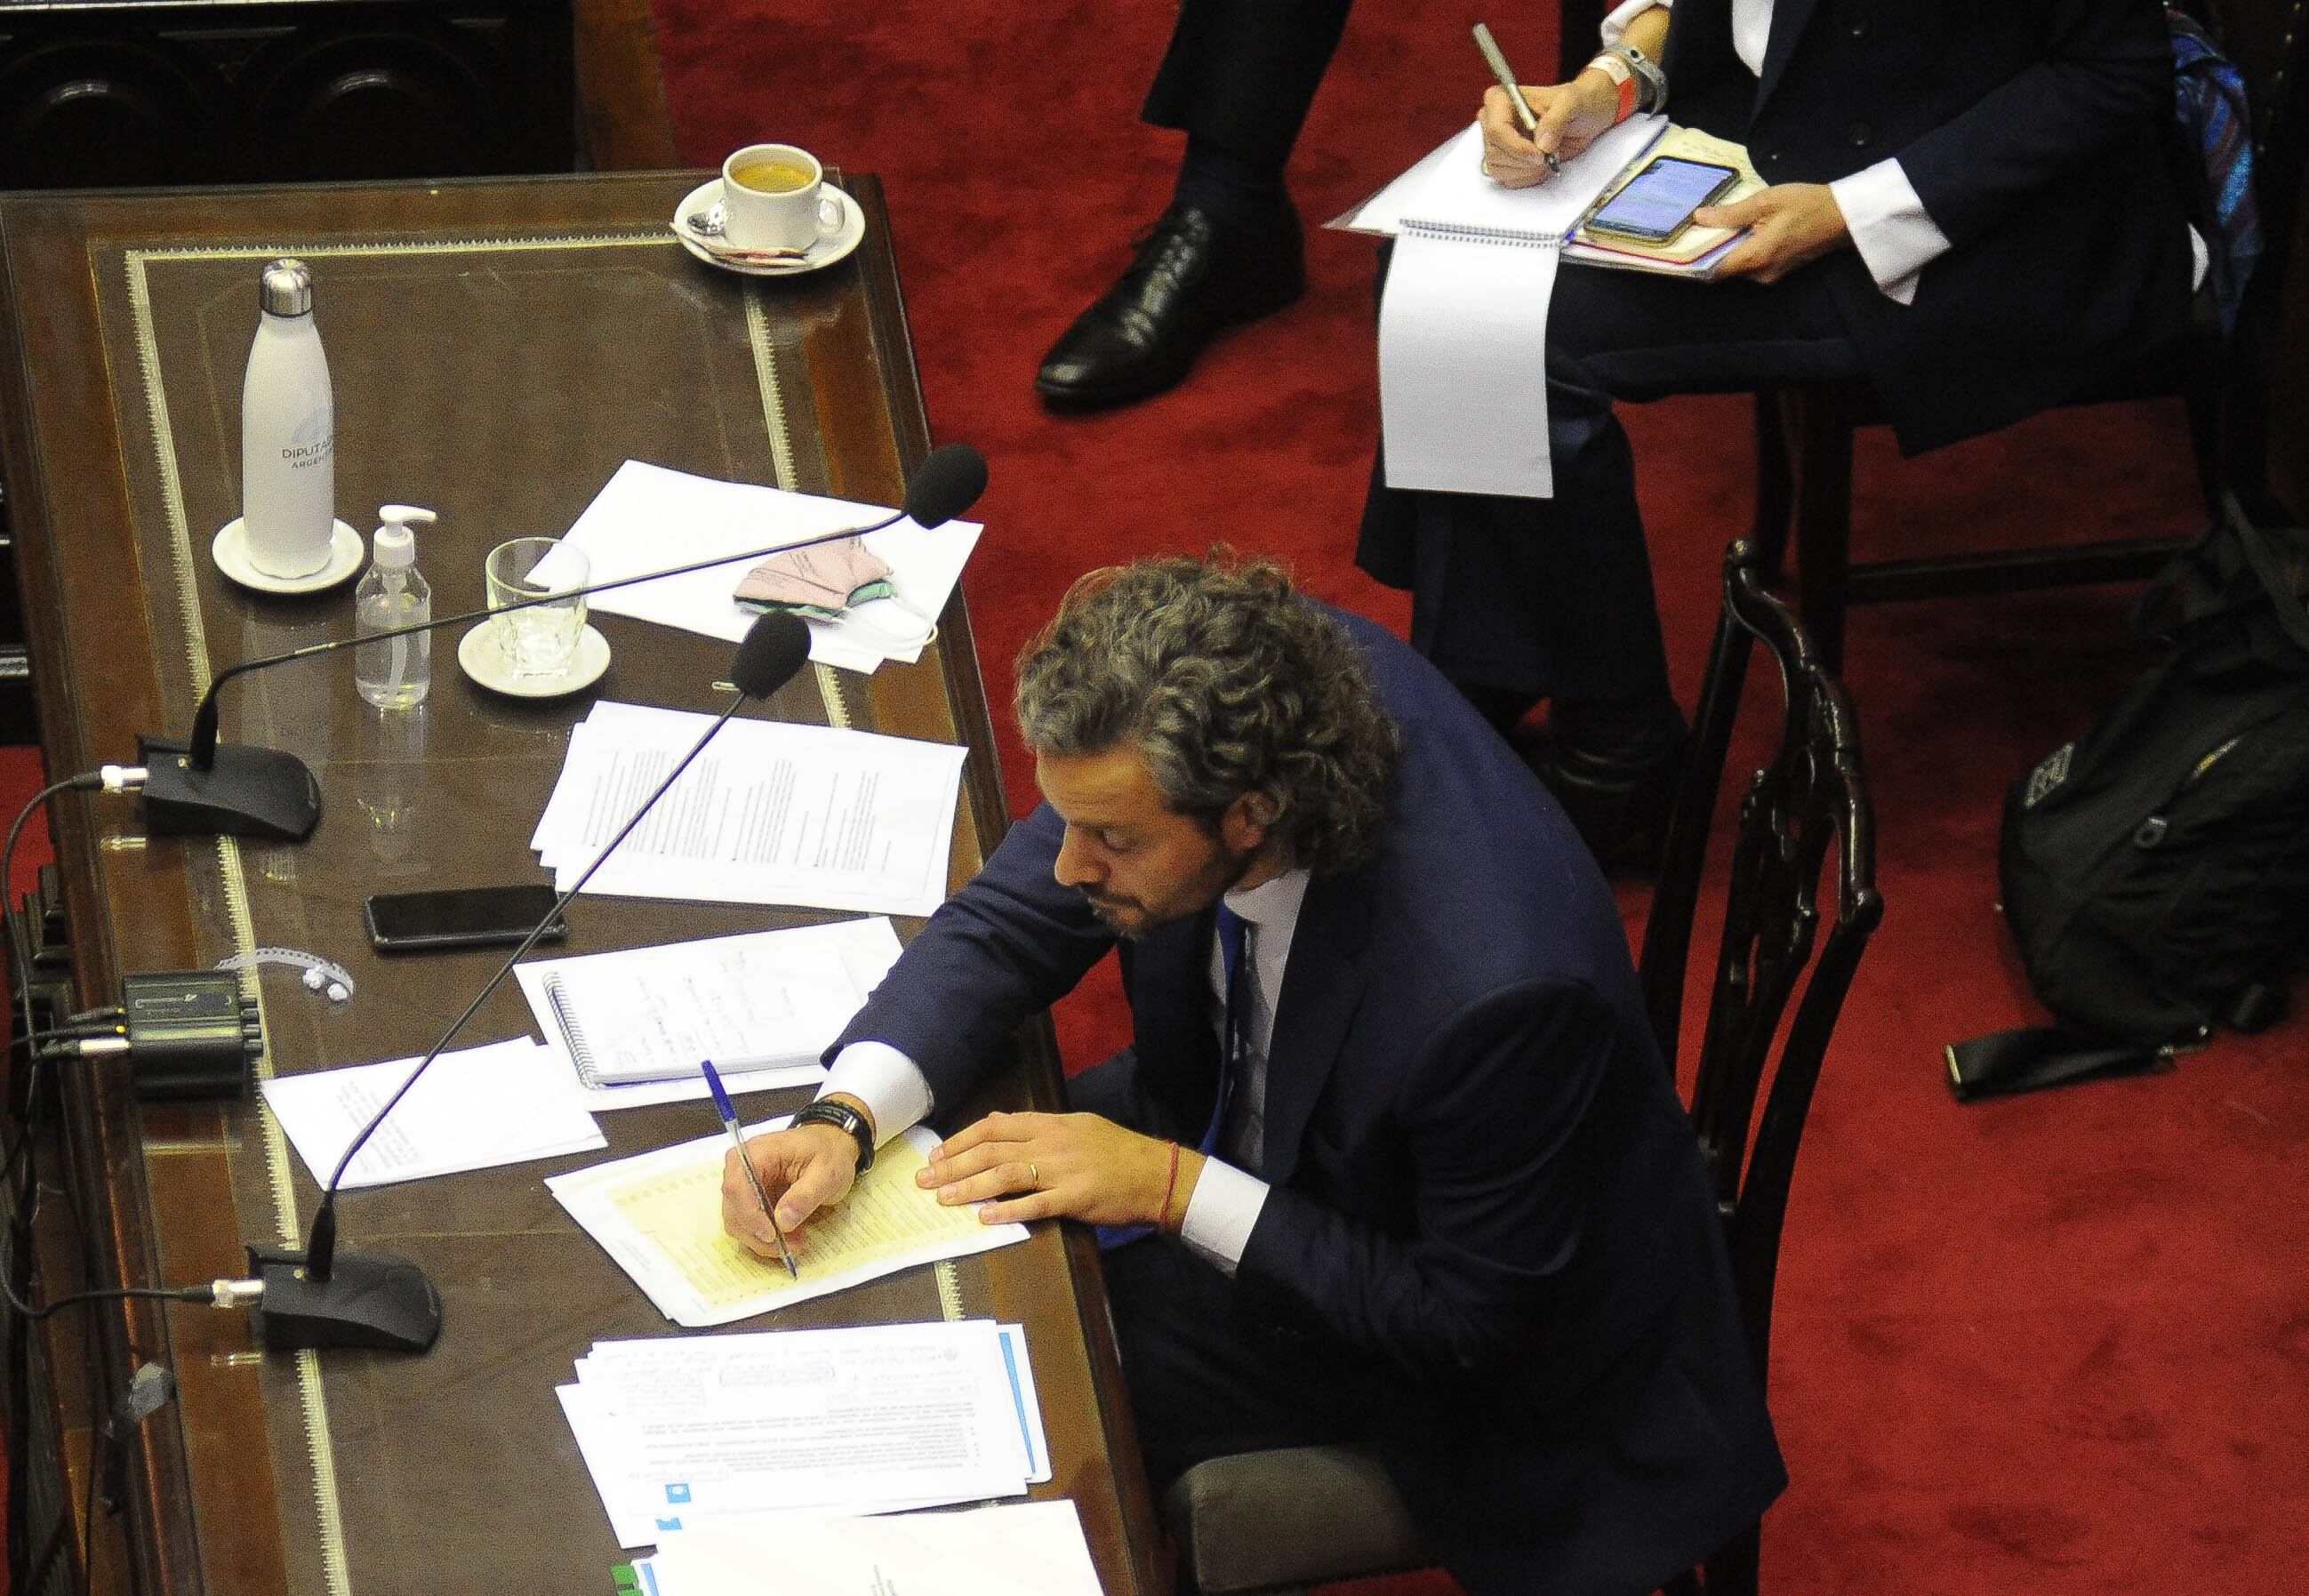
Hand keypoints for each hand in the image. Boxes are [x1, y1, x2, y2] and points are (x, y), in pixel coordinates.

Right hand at [721, 1121, 859, 1258]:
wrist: (831, 1146)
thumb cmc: (829, 1154)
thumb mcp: (828, 1173)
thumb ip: (805, 1195)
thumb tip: (783, 1221)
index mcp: (757, 1153)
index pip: (737, 1186)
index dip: (749, 1215)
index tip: (771, 1235)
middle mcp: (741, 1167)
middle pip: (733, 1209)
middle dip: (758, 1234)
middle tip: (791, 1247)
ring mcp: (743, 1184)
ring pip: (738, 1222)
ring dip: (763, 1239)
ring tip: (796, 1241)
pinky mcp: (749, 1198)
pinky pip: (748, 1224)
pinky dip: (766, 1236)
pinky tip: (791, 1236)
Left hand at [917, 1110, 1192, 1228]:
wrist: (1155, 1173)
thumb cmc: (1117, 1151)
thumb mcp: (1078, 1126)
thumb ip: (1041, 1127)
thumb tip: (1002, 1127)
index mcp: (1050, 1123)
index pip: (995, 1127)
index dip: (962, 1140)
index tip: (938, 1154)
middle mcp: (1051, 1142)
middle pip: (991, 1152)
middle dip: (954, 1166)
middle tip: (925, 1180)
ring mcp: (1062, 1170)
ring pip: (1005, 1176)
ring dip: (970, 1188)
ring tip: (944, 1198)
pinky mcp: (1074, 1197)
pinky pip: (1036, 1204)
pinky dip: (1008, 1211)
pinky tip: (985, 1218)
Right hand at [1480, 76, 1617, 187]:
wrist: (1584, 117)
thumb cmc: (1575, 103)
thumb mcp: (1572, 103)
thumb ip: (1557, 119)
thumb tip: (1541, 143)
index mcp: (1501, 100)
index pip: (1496, 130)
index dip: (1516, 147)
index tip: (1540, 155)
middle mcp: (1493, 120)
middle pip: (1495, 152)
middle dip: (1525, 160)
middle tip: (1549, 155)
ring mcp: (1497, 142)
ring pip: (1498, 168)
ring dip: (1528, 170)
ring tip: (1548, 157)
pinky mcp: (1504, 160)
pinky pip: (1506, 178)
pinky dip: (1528, 177)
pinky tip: (1542, 165)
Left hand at [1696, 184, 1851, 282]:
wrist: (1845, 216)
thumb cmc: (1808, 204)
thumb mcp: (1767, 201)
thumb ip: (1732, 213)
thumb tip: (1700, 218)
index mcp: (1755, 258)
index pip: (1712, 272)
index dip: (1693, 264)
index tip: (1678, 251)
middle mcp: (1760, 274)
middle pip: (1723, 269)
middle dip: (1709, 252)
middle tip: (1693, 231)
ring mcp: (1771, 274)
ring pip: (1738, 266)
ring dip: (1726, 249)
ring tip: (1715, 226)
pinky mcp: (1780, 270)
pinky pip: (1752, 263)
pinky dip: (1742, 250)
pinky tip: (1739, 230)